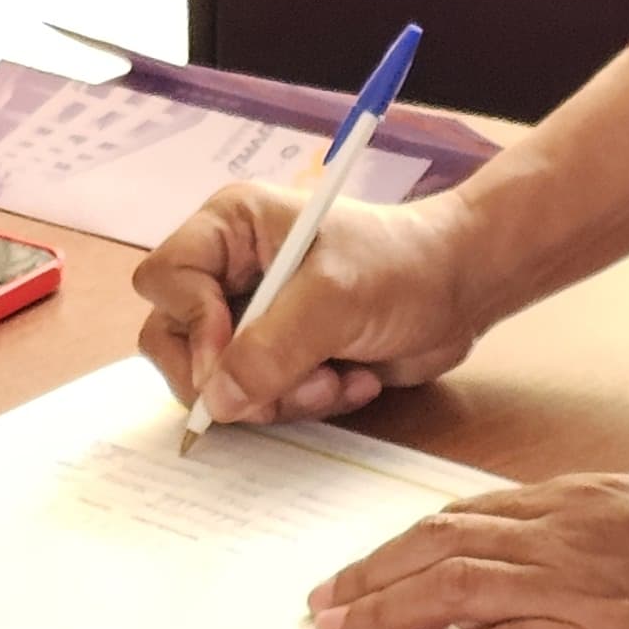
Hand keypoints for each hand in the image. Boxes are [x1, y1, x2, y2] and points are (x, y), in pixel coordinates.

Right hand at [131, 183, 483, 426]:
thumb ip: (271, 348)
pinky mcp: (277, 355)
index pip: (165, 280)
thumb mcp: (335, 300)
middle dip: (236, 375)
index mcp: (230, 227)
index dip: (192, 326)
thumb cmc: (404, 265)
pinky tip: (351, 378)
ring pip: (218, 382)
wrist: (462, 290)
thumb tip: (217, 400)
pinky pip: (258, 399)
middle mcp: (230, 270)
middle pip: (175, 340)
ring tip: (337, 376)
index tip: (234, 358)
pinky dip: (304, 402)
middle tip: (289, 384)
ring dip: (280, 395)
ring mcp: (251, 316)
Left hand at [307, 471, 628, 628]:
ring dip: (381, 609)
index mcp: (586, 498)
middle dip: (370, 572)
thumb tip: (607, 517)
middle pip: (438, 544)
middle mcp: (566, 532)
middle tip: (324, 600)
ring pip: (448, 588)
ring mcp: (577, 586)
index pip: (468, 514)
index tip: (370, 561)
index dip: (406, 540)